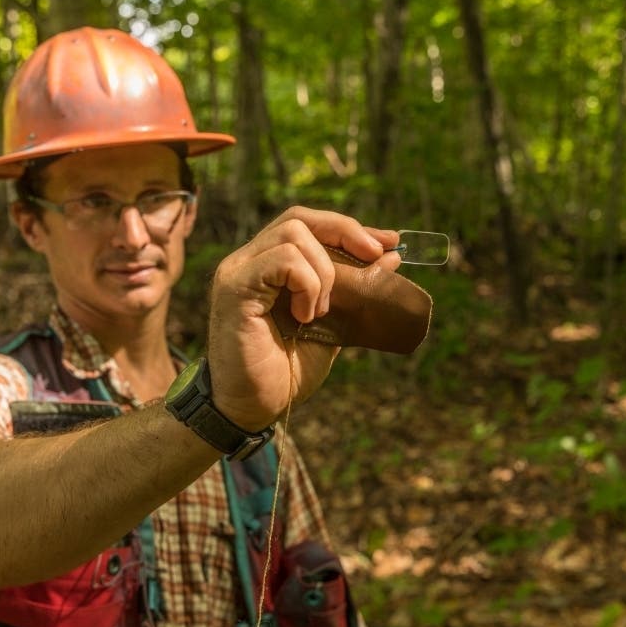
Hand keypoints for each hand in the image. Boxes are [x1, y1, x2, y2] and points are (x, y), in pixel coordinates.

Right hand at [206, 207, 399, 429]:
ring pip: (293, 234)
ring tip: (321, 312)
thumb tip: (391, 258)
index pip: (307, 224)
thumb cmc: (285, 372)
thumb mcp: (333, 325)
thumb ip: (355, 292)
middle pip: (299, 218)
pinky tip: (306, 317)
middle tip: (373, 257)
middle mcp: (248, 260)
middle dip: (344, 232)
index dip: (348, 228)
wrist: (252, 408)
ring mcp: (238, 271)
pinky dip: (307, 284)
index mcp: (267, 265)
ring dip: (323, 272)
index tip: (388, 242)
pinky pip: (283, 260)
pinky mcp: (234, 287)